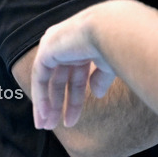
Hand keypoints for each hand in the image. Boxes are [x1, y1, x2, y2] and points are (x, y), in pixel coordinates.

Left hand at [31, 6, 116, 129]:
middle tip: (53, 125)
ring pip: (46, 80)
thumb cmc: (117, 44)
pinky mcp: (47, 50)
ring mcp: (55, 45)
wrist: (111, 30)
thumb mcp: (109, 65)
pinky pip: (40, 77)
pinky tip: (45, 114)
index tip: (71, 119)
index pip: (75, 76)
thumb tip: (96, 94)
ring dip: (46, 104)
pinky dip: (41, 96)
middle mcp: (67, 44)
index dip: (74, 99)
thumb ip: (101, 78)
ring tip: (46, 126)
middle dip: (57, 103)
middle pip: (59, 79)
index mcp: (84, 45)